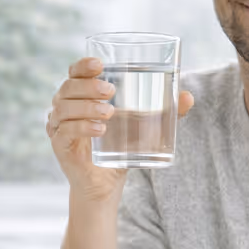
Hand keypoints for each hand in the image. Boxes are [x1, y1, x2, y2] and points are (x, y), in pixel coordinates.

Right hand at [46, 57, 193, 203]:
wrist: (106, 183)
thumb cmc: (121, 147)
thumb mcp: (144, 126)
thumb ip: (165, 111)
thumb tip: (189, 97)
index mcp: (81, 96)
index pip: (75, 73)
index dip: (83, 65)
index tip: (100, 64)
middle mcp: (65, 107)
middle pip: (68, 87)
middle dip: (88, 87)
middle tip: (111, 92)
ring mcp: (59, 126)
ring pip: (64, 108)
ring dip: (86, 107)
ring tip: (109, 113)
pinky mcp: (60, 146)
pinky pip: (65, 131)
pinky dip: (82, 128)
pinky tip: (100, 130)